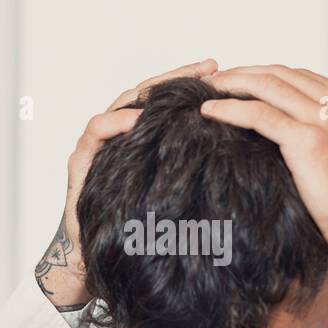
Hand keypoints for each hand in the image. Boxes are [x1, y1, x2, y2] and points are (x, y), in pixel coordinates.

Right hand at [35, 58, 219, 309]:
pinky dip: (117, 121)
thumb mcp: (179, 196)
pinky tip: (138, 119)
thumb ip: (199, 170)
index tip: (226, 74)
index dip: (195, 84)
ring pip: (123, 102)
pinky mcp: (81, 161)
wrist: (104, 259)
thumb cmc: (143, 231)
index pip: (169, 99)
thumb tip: (246, 159)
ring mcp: (98, 145)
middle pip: (149, 92)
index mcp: (144, 139)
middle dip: (179, 77)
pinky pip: (98, 130)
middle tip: (210, 68)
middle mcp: (120, 134)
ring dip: (150, 92)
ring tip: (178, 87)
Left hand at [199, 65, 327, 264]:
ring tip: (208, 90)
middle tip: (216, 81)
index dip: (265, 76)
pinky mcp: (307, 139)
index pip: (299, 76)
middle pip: (280, 74)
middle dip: (244, 73)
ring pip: (266, 86)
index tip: (241, 82)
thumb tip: (307, 132)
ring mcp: (324, 118)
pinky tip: (210, 112)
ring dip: (232, 84)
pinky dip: (230, 109)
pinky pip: (258, 114)